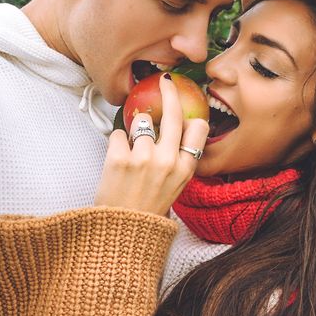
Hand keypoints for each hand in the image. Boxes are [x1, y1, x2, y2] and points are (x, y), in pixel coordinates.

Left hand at [95, 74, 208, 215]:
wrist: (122, 233)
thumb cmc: (147, 210)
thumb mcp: (175, 187)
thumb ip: (177, 159)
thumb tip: (176, 129)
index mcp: (185, 169)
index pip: (198, 128)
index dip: (190, 116)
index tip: (185, 107)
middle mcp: (167, 160)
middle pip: (173, 114)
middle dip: (169, 92)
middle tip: (165, 81)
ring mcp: (143, 158)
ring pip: (141, 123)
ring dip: (135, 132)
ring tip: (132, 153)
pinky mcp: (119, 158)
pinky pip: (118, 134)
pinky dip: (116, 143)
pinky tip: (118, 160)